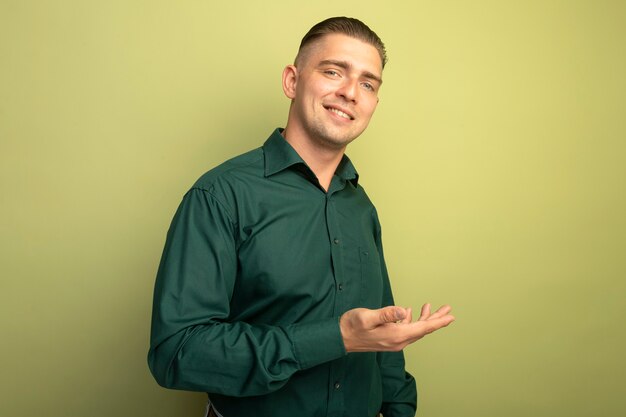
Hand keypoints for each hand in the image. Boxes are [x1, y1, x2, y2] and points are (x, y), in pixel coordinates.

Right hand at [339, 303, 454, 351]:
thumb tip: (405, 311)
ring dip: (425, 319)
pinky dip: (412, 320)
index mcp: (395, 335)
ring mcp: (393, 341)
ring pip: (415, 330)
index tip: (450, 317)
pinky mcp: (389, 338)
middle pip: (422, 330)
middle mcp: (397, 341)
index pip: (422, 328)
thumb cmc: (351, 326)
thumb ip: (386, 314)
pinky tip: (411, 312)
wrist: (340, 338)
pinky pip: (406, 330)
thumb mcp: (367, 317)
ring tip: (432, 307)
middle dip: (436, 319)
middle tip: (448, 310)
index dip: (437, 322)